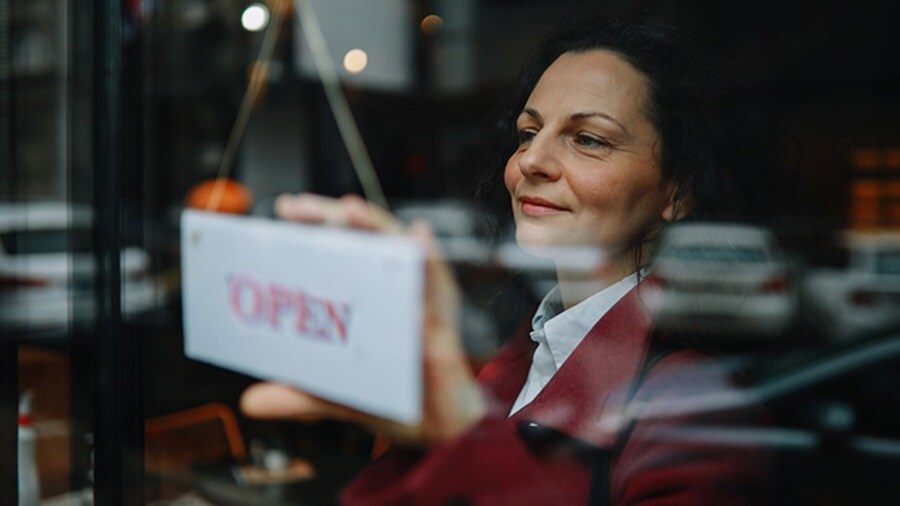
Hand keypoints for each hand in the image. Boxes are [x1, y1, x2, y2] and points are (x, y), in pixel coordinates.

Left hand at [240, 193, 485, 445]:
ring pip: (402, 253)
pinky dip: (429, 259)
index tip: (287, 210)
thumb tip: (250, 402)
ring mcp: (424, 304)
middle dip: (333, 218)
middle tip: (299, 208)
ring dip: (377, 228)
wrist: (439, 431)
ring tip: (349, 210)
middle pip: (368, 241)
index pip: (347, 251)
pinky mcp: (444, 326)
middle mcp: (401, 293)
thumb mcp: (338, 395)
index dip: (319, 226)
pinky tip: (418, 237)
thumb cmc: (398, 399)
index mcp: (377, 299)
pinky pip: (438, 286)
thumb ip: (299, 394)